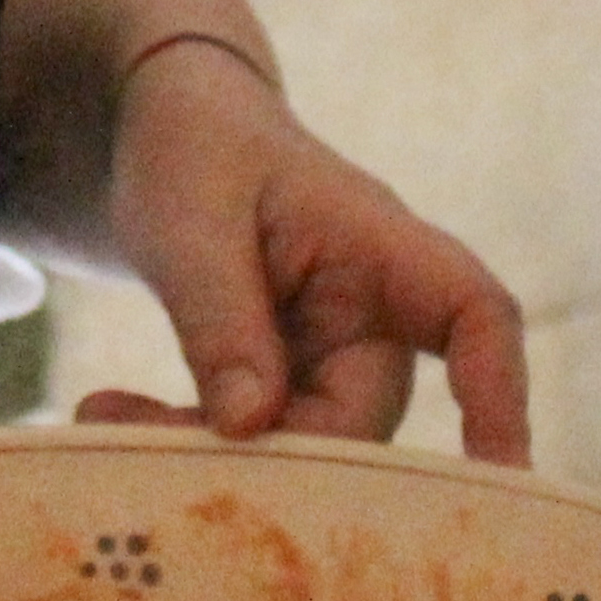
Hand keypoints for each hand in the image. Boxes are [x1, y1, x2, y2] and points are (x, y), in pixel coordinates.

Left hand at [69, 42, 531, 464]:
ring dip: (209, 450)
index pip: (474, 314)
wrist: (174, 129)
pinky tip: (110, 414)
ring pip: (301, 440)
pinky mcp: (288, 376)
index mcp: (382, 244)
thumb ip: (221, 319)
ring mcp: (333, 349)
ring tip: (101, 417)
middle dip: (270, 455)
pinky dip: (189, 436)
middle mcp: (376, 309)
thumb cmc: (198, 148)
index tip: (498, 472)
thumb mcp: (194, 219)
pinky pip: (258, 433)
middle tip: (147, 445)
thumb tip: (250, 427)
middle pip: (362, 417)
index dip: (498, 394)